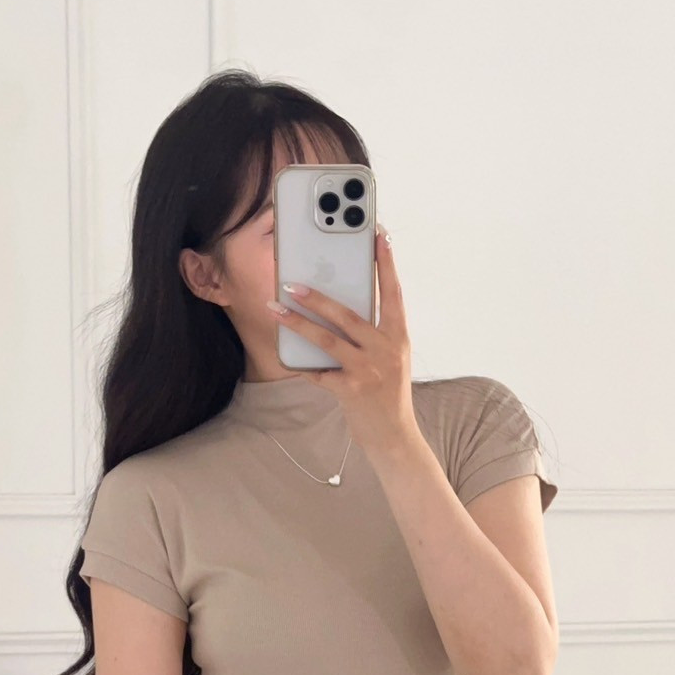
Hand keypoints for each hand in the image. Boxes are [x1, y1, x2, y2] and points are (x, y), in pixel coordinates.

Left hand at [265, 220, 416, 455]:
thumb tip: (340, 308)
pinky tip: (285, 356)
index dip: (386, 264)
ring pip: (327, 339)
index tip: (378, 236)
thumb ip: (373, 334)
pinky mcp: (351, 390)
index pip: (393, 293)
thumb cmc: (388, 394)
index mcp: (399, 337)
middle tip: (292, 280)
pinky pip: (319, 373)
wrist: (394, 437)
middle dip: (318, 296)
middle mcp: (386, 350)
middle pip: (348, 314)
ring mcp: (369, 370)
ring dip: (297, 322)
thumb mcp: (390, 359)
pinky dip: (301, 365)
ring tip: (275, 307)